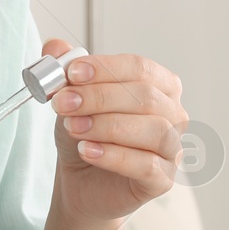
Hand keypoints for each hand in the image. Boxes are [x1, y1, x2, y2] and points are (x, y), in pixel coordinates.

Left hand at [43, 38, 185, 225]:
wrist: (81, 182)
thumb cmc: (86, 135)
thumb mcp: (71, 99)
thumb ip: (64, 71)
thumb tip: (54, 47)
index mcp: (160, 85)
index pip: (139, 67)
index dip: (106, 68)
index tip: (72, 73)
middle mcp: (174, 114)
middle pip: (145, 97)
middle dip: (99, 97)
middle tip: (64, 103)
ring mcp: (173, 148)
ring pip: (153, 129)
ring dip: (106, 126)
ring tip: (73, 128)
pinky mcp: (163, 179)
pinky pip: (146, 165)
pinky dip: (113, 156)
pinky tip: (87, 151)